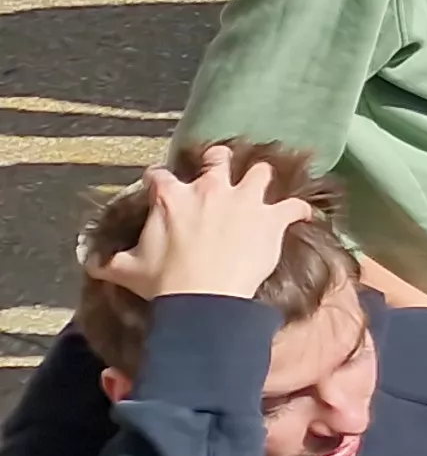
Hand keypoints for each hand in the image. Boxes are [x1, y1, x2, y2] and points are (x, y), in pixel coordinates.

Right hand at [93, 152, 313, 303]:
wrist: (203, 296)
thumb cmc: (164, 282)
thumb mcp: (128, 270)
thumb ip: (110, 262)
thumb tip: (93, 265)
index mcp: (172, 197)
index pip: (160, 176)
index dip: (160, 178)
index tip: (160, 182)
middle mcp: (210, 190)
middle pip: (218, 160)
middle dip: (219, 160)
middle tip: (220, 166)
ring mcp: (244, 201)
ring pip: (260, 172)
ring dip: (263, 177)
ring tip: (264, 182)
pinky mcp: (272, 218)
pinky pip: (295, 206)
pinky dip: (300, 210)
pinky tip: (304, 214)